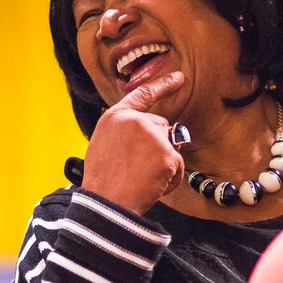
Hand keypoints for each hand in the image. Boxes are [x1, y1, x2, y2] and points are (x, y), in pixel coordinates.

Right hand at [81, 71, 186, 214]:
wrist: (106, 204)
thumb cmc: (103, 183)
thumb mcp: (104, 146)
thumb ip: (125, 133)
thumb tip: (152, 135)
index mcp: (115, 117)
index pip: (142, 95)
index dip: (162, 85)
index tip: (179, 78)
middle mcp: (134, 120)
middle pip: (162, 127)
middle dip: (158, 147)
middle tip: (138, 169)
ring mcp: (151, 135)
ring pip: (172, 147)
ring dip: (164, 164)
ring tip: (142, 179)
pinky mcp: (165, 153)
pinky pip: (178, 166)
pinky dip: (170, 180)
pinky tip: (152, 187)